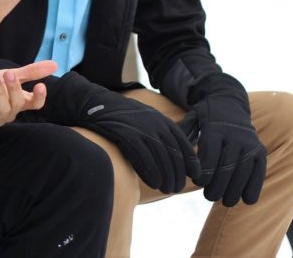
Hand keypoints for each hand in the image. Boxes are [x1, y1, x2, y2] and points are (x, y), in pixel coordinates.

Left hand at [0, 60, 57, 131]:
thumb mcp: (9, 77)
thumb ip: (30, 72)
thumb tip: (55, 64)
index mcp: (18, 103)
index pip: (34, 104)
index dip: (39, 98)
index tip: (41, 85)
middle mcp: (8, 113)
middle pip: (17, 105)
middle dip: (14, 89)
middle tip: (8, 74)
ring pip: (2, 111)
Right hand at [52, 74, 199, 193]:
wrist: (96, 104)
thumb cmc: (122, 118)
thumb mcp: (145, 120)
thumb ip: (160, 134)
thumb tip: (175, 157)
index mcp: (161, 120)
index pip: (183, 143)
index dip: (191, 161)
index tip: (195, 176)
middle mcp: (154, 124)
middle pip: (173, 153)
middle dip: (177, 173)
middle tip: (176, 187)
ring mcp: (140, 129)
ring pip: (160, 157)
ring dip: (166, 176)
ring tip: (167, 188)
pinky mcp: (126, 135)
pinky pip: (143, 157)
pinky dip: (151, 172)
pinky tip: (154, 183)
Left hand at [179, 74, 265, 206]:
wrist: (229, 103)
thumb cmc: (204, 116)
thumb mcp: (191, 119)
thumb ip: (183, 135)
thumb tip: (170, 152)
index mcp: (215, 128)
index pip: (210, 155)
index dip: (204, 173)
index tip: (197, 182)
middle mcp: (235, 135)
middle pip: (227, 166)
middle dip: (218, 185)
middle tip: (209, 196)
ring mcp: (250, 143)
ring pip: (243, 172)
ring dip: (235, 190)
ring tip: (226, 201)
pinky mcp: (260, 150)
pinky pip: (259, 171)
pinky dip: (254, 186)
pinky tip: (247, 199)